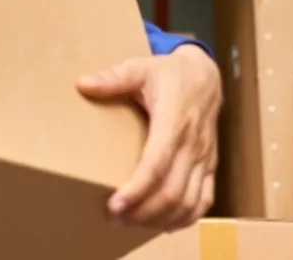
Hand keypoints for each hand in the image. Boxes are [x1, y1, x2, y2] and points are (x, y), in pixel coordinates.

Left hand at [77, 46, 220, 230]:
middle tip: (113, 219)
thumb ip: (113, 78)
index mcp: (173, 121)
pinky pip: (204, 198)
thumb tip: (83, 84)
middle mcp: (192, 144)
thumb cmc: (170, 73)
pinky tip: (165, 224)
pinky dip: (186, 217)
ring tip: (132, 224)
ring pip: (188, 200)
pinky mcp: (209, 165)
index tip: (114, 204)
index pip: (157, 163)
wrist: (205, 75)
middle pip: (171, 190)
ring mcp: (204, 157)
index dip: (137, 188)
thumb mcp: (141, 68)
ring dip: (161, 218)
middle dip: (143, 211)